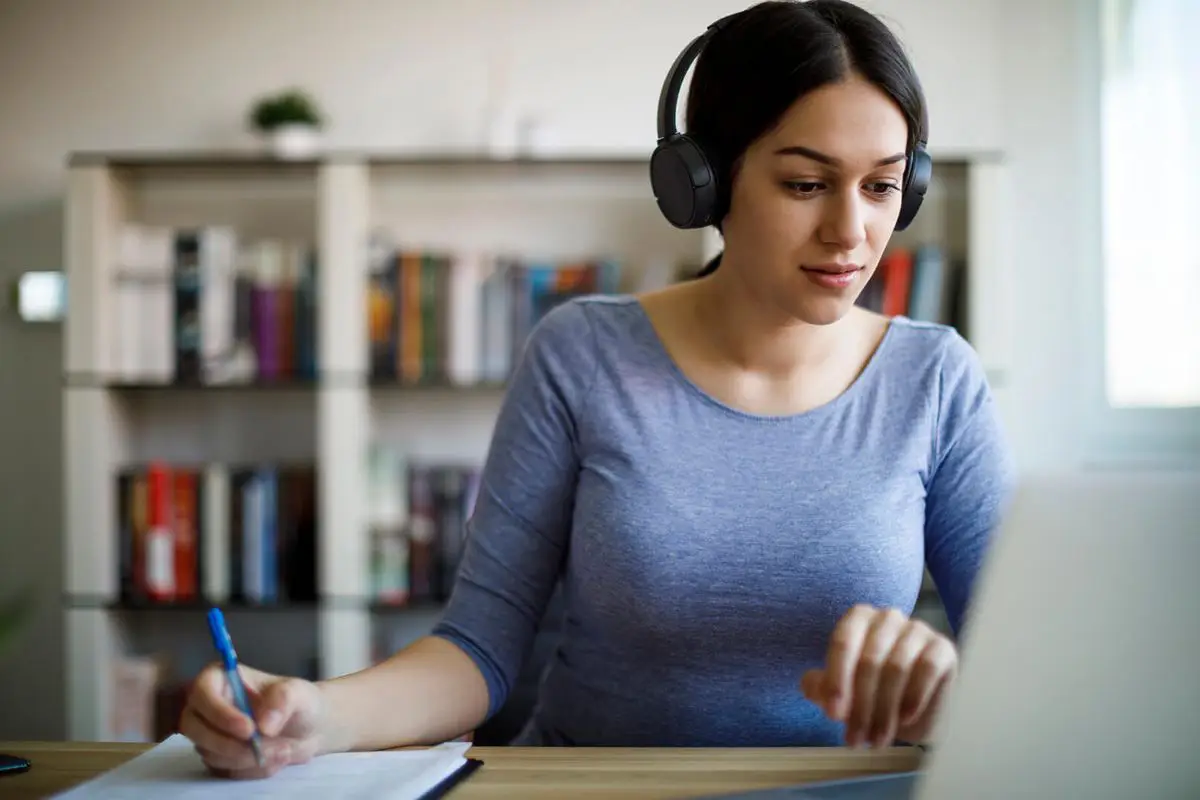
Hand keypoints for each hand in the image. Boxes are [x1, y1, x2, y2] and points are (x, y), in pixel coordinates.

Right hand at [179, 661, 327, 778]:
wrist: (308, 729)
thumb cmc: (299, 701)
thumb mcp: (298, 693)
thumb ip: (283, 700)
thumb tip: (264, 725)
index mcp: (222, 679)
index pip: (201, 692)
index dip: (219, 713)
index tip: (249, 730)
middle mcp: (208, 706)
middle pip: (194, 728)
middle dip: (229, 744)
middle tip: (264, 749)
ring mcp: (209, 733)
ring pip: (210, 753)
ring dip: (246, 758)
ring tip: (283, 749)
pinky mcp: (218, 757)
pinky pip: (223, 771)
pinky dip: (251, 770)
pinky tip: (275, 758)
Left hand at [800, 604, 956, 747]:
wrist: (916, 711)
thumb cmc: (874, 693)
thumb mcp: (843, 693)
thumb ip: (821, 687)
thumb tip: (811, 685)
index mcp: (858, 618)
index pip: (842, 643)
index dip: (836, 681)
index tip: (833, 715)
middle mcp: (887, 617)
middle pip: (868, 660)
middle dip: (860, 706)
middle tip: (854, 739)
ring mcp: (917, 629)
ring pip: (896, 668)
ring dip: (884, 711)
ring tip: (877, 739)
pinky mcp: (942, 647)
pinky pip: (926, 669)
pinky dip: (913, 696)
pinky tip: (904, 718)